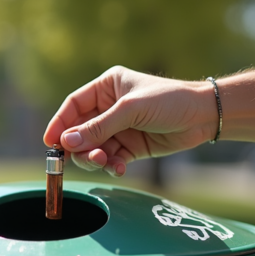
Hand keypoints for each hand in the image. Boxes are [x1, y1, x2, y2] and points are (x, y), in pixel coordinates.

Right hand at [43, 66, 217, 176]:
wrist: (204, 116)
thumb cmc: (169, 100)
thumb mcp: (130, 110)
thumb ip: (99, 127)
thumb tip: (67, 141)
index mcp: (107, 87)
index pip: (74, 105)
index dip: (60, 123)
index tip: (50, 142)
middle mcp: (110, 107)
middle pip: (81, 130)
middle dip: (79, 145)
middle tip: (83, 157)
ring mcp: (120, 128)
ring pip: (94, 148)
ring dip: (95, 158)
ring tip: (105, 162)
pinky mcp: (131, 147)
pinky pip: (112, 159)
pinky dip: (112, 166)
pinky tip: (119, 168)